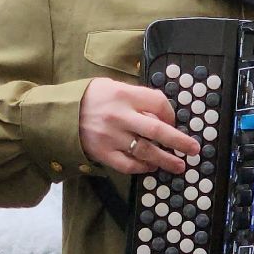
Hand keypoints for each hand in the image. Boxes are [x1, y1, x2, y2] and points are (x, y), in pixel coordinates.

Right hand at [78, 78, 200, 175]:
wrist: (59, 113)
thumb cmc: (89, 97)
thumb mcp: (112, 86)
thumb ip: (136, 97)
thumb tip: (160, 112)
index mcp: (124, 95)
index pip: (158, 103)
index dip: (172, 113)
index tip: (174, 121)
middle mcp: (120, 116)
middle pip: (158, 130)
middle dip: (179, 141)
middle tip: (194, 149)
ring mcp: (111, 137)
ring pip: (146, 151)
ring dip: (165, 160)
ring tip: (179, 166)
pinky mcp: (102, 152)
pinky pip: (128, 164)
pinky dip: (142, 167)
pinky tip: (151, 167)